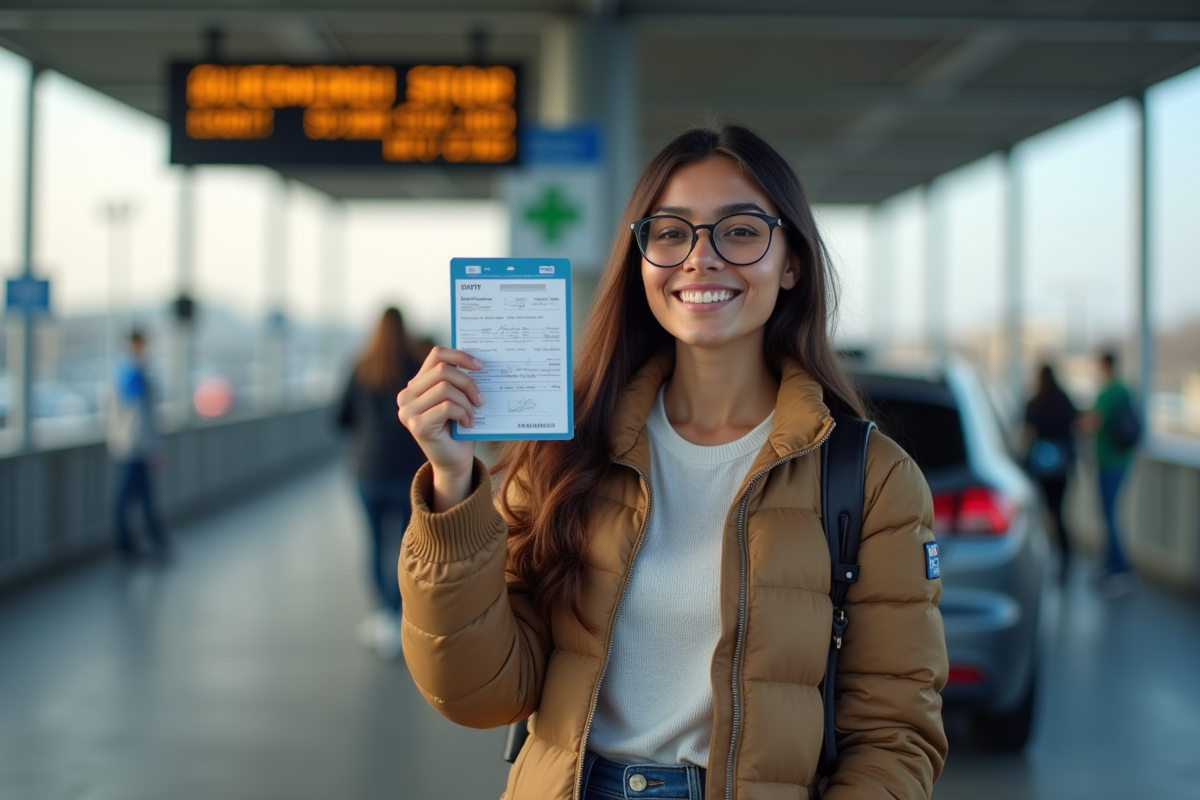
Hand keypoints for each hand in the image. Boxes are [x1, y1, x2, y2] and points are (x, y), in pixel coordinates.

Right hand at [397, 347, 485, 510]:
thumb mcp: (458, 399)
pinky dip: (463, 413)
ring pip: (445, 388)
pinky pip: (447, 407)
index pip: (436, 355)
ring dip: (466, 402)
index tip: (480, 365)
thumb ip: (459, 380)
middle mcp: (406, 396)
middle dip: (468, 382)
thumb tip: (478, 361)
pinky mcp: (417, 425)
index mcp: (416, 384)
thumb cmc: (459, 428)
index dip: (460, 355)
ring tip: (473, 414)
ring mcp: (408, 411)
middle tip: (481, 399)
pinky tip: (467, 424)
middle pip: (442, 370)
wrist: (454, 461)